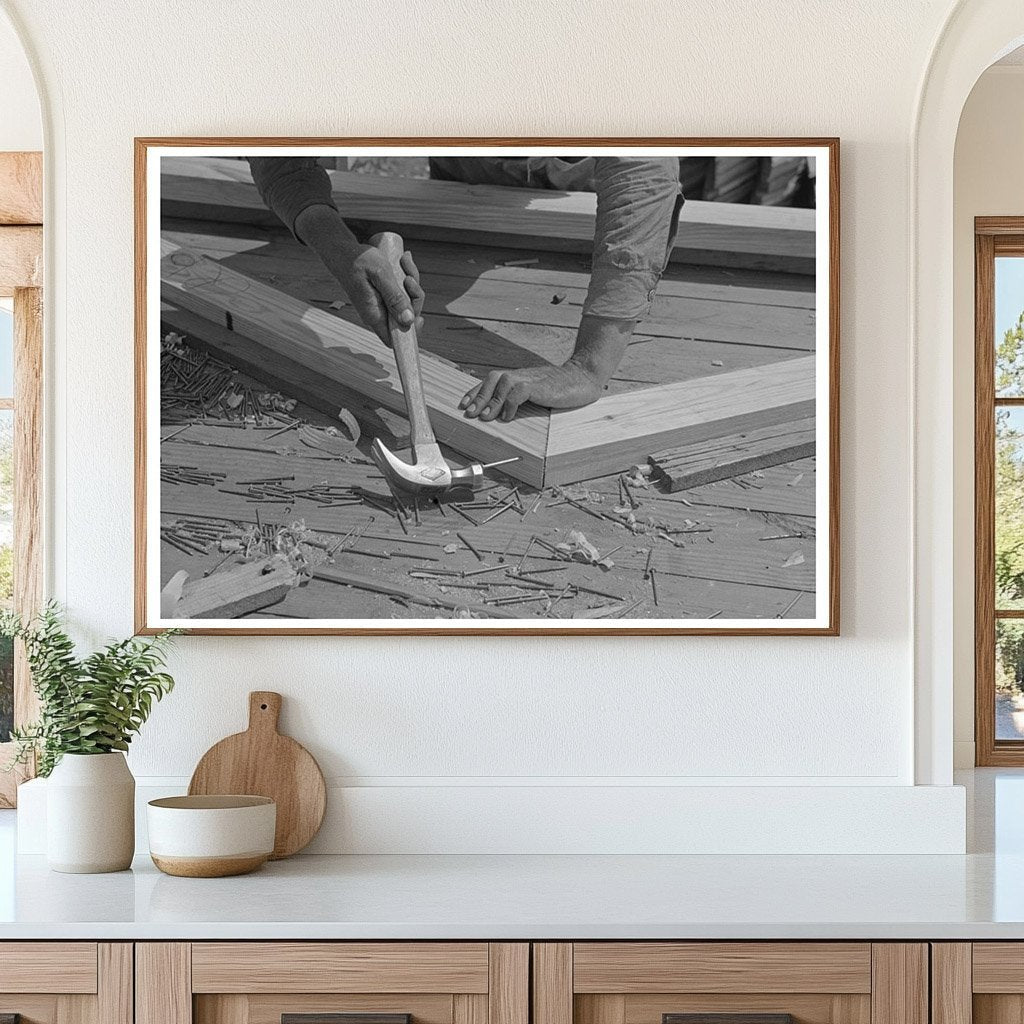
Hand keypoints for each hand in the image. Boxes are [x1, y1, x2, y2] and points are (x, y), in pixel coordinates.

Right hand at [293, 205, 424, 345]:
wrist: (342, 250)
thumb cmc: (357, 260)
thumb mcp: (379, 275)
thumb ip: (394, 297)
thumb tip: (408, 320)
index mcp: (374, 315)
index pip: (394, 340)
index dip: (410, 334)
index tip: (420, 318)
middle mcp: (379, 313)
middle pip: (407, 318)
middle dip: (415, 297)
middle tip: (409, 277)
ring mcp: (382, 304)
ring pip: (407, 302)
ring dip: (412, 282)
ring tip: (403, 261)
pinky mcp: (385, 295)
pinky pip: (402, 292)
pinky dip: (406, 277)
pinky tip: (402, 262)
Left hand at [458, 315, 635, 421]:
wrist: (583, 378)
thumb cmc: (561, 390)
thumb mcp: (537, 395)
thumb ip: (520, 401)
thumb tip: (501, 416)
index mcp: (519, 377)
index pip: (491, 380)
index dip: (475, 391)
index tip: (464, 405)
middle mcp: (521, 375)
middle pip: (492, 378)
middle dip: (479, 396)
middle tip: (469, 413)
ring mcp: (531, 378)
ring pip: (503, 383)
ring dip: (492, 401)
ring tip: (485, 417)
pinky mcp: (540, 385)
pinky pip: (519, 391)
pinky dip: (510, 404)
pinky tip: (508, 417)